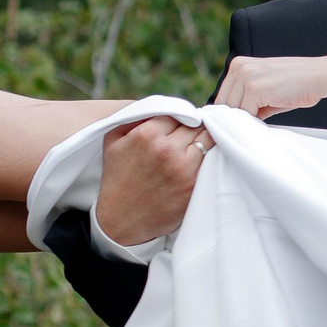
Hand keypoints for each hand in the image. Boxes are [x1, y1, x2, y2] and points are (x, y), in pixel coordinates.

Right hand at [95, 116, 210, 248]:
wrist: (121, 220)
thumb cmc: (117, 179)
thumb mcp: (113, 142)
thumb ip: (132, 118)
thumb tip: (156, 106)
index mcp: (147, 135)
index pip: (177, 113)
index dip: (179, 118)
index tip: (181, 124)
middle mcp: (167, 149)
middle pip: (195, 125)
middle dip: (194, 127)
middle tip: (192, 134)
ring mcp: (183, 167)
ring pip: (208, 139)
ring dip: (205, 140)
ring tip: (199, 144)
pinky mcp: (194, 184)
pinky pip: (212, 160)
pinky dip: (211, 156)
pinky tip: (205, 158)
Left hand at [215, 55, 323, 119]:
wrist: (318, 76)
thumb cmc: (296, 84)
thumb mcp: (265, 88)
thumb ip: (247, 100)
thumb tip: (233, 120)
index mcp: (239, 64)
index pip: (223, 95)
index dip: (230, 111)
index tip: (238, 122)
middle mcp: (239, 67)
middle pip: (224, 103)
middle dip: (237, 116)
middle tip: (250, 124)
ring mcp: (246, 76)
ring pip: (232, 109)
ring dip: (245, 119)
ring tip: (261, 120)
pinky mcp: (254, 88)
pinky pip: (245, 113)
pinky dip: (254, 121)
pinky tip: (265, 119)